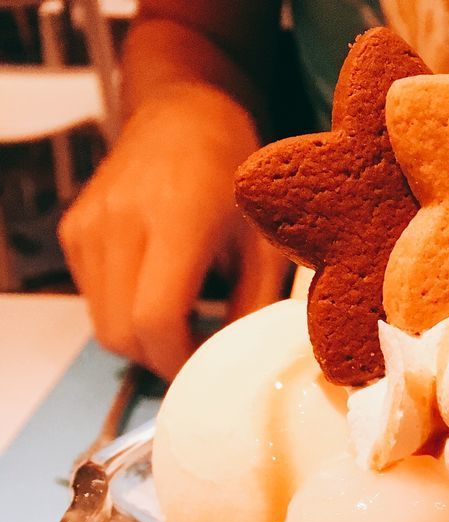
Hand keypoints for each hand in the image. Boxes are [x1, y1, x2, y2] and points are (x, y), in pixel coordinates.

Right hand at [60, 82, 287, 379]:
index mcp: (176, 220)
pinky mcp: (75, 229)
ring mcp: (91, 224)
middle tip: (195, 359)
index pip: (156, 319)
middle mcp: (122, 220)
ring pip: (103, 324)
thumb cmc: (235, 178)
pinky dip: (122, 314)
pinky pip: (93, 299)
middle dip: (159, 361)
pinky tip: (156, 295)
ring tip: (181, 328)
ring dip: (140, 342)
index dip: (179, 360)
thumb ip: (255, 306)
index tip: (205, 369)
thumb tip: (245, 365)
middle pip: (122, 333)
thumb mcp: (264, 242)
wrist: (184, 116)